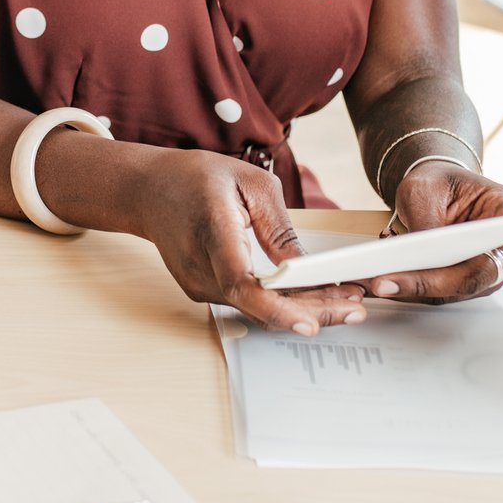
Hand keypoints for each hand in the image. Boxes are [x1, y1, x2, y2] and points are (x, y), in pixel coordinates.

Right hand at [134, 150, 364, 335]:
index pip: (241, 284)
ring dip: (300, 307)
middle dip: (310, 311)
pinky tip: (310, 296)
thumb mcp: (249, 182)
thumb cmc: (196, 178)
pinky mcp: (201, 289)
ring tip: (344, 302)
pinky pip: (245, 301)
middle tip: (354, 310)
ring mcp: (197, 283)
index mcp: (212, 230)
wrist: (148, 190)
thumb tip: (305, 266)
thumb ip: (278, 228)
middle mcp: (199, 266)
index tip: (311, 324)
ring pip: (255, 307)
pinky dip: (279, 301)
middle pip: (257, 303)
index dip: (277, 308)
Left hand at [360, 161, 502, 304]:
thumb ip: (427, 221)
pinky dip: (409, 289)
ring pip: (455, 289)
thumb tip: (417, 255)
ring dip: (415, 289)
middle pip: (477, 272)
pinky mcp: (461, 283)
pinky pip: (438, 292)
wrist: (432, 192)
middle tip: (391, 280)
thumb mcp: (424, 189)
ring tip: (377, 282)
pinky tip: (382, 283)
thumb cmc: (437, 184)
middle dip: (433, 281)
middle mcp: (502, 244)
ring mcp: (485, 269)